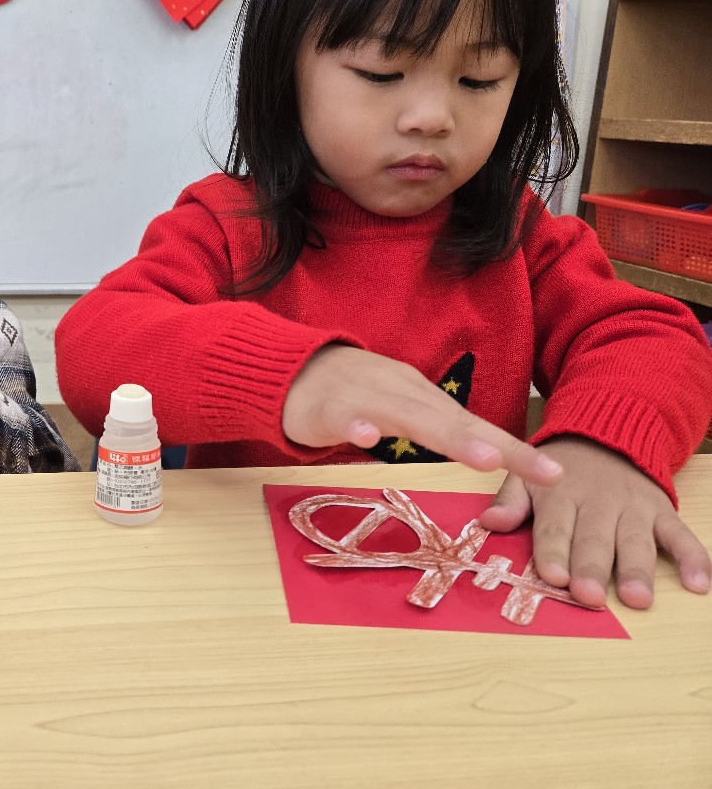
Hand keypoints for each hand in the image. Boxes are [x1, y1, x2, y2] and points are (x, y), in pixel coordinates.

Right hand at [282, 344, 562, 485]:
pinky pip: (342, 416)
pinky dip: (355, 426)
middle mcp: (401, 393)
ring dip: (446, 435)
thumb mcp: (402, 410)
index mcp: (422, 399)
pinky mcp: (325, 408)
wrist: (290, 370)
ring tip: (483, 459)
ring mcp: (364, 397)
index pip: (474, 426)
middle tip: (535, 468)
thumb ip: (436, 430)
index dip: (514, 449)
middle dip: (494, 444)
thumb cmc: (352, 397)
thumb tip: (488, 459)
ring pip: (407, 416)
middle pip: (453, 420)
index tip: (554, 474)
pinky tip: (367, 440)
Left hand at [480, 436, 710, 608]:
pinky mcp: (663, 511)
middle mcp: (598, 502)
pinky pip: (681, 535)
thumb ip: (509, 501)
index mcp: (560, 495)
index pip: (555, 527)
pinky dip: (694, 558)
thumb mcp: (525, 477)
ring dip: (638, 569)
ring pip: (636, 540)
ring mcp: (634, 507)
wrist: (605, 434)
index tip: (552, 577)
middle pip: (594, 538)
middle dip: (592, 567)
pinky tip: (700, 584)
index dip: (553, 552)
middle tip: (589, 595)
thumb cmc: (559, 470)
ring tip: (637, 599)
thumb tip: (488, 523)